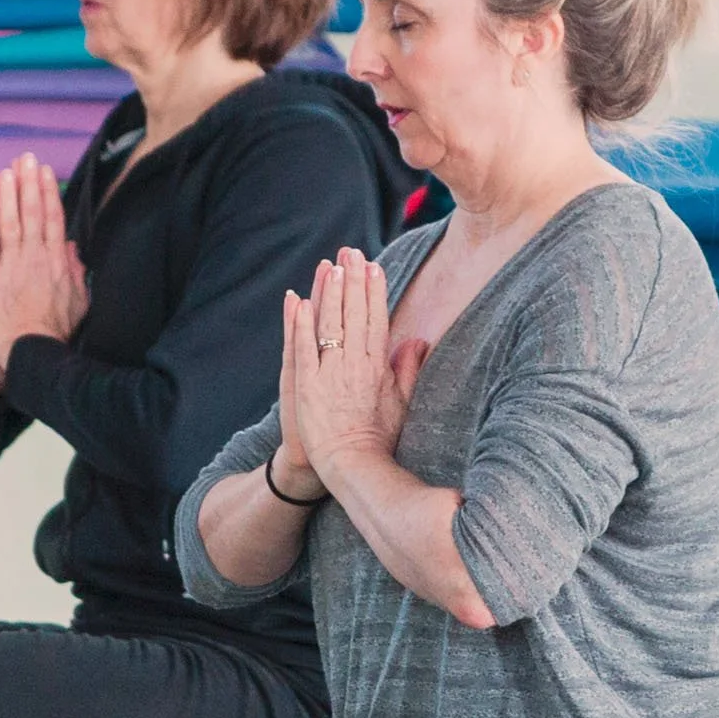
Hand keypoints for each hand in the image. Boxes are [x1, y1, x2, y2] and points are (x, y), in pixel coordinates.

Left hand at [0, 155, 88, 374]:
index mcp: (57, 262)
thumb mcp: (79, 301)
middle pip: (32, 212)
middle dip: (28, 183)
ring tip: (3, 171)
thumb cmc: (56, 332)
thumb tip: (74, 249)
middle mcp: (34, 258)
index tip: (45, 172)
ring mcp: (10, 266)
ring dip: (6, 195)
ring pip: (8, 222)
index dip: (49, 193)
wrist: (34, 352)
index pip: (53, 219)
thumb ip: (76, 272)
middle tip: (24, 158)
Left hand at [285, 247, 427, 495]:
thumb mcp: (401, 402)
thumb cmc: (378, 437)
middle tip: (350, 251)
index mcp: (377, 367)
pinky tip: (300, 301)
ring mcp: (330, 374)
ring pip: (331, 325)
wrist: (352, 466)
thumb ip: (407, 368)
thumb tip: (418, 340)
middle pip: (354, 314)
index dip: (374, 291)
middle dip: (352, 280)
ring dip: (330, 293)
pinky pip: (304, 349)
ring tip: (331, 265)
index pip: (376, 319)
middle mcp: (355, 365)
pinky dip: (301, 324)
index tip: (373, 266)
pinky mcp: (307, 386)